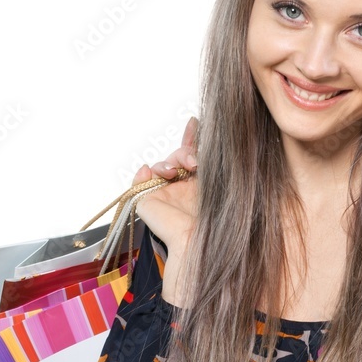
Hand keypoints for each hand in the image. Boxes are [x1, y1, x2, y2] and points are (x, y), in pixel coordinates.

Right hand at [132, 117, 198, 306]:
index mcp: (202, 186)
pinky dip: (142, 173)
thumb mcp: (220, 185)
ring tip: (173, 172)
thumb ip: (216, 165)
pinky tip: (148, 170)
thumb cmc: (215, 218)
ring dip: (168, 163)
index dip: (192, 138)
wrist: (196, 240)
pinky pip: (140, 180)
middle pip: (178, 158)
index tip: (195, 122)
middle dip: (184, 153)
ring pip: (161, 165)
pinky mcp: (148, 202)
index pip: (195, 157)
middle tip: (194, 163)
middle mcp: (183, 189)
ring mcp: (165, 195)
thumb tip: (214, 140)